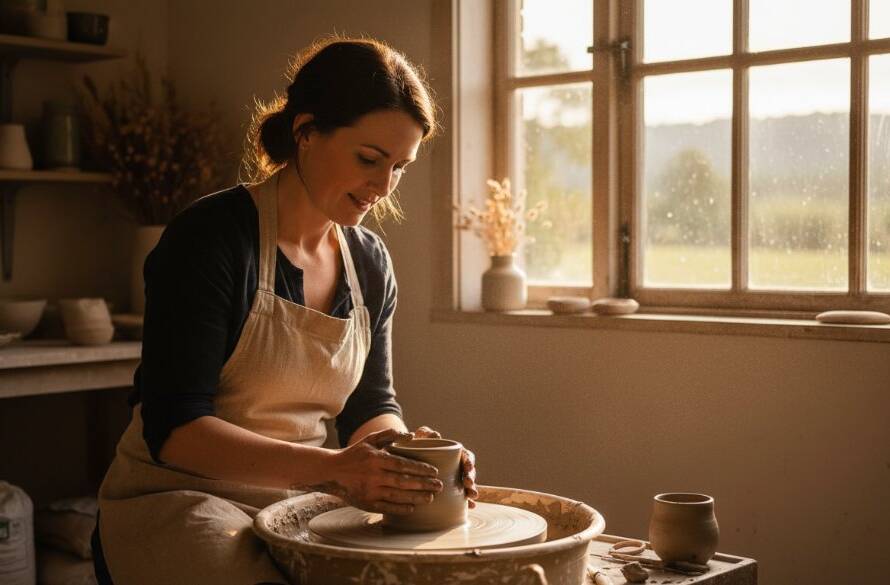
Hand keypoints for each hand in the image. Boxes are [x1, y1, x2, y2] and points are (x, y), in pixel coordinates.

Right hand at [320, 428, 442, 514]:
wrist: (331, 471)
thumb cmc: (354, 454)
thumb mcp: (369, 440)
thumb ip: (389, 434)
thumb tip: (410, 435)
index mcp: (376, 459)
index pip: (403, 465)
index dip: (420, 469)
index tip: (434, 471)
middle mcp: (374, 475)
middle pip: (404, 482)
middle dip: (424, 484)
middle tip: (439, 486)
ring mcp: (370, 491)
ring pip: (398, 496)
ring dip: (416, 498)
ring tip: (431, 497)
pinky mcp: (366, 503)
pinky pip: (386, 508)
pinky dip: (400, 509)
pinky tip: (412, 508)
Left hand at [412, 426, 478, 508]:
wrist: (408, 456)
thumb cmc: (418, 444)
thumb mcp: (422, 436)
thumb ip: (427, 433)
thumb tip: (436, 435)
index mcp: (455, 453)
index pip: (466, 456)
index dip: (469, 461)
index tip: (468, 467)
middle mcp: (457, 466)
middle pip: (469, 472)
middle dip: (471, 478)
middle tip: (468, 484)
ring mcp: (455, 478)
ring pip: (467, 485)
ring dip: (471, 490)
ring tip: (471, 497)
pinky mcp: (450, 490)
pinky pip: (460, 497)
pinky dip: (466, 502)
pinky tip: (469, 507)